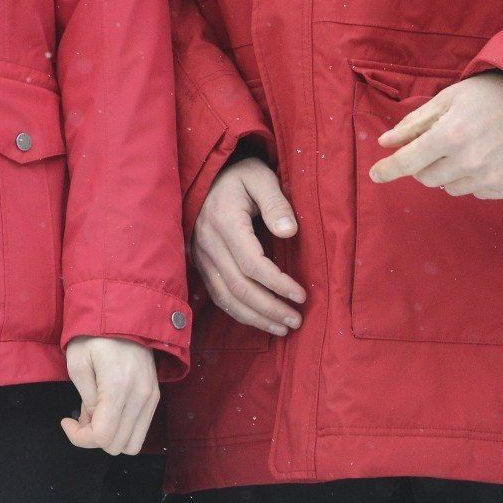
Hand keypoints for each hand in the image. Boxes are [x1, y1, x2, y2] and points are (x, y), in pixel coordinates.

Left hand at [61, 337, 159, 454]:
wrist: (126, 315)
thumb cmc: (95, 335)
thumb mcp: (78, 362)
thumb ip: (86, 398)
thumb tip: (93, 422)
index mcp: (118, 388)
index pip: (102, 436)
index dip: (79, 437)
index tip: (66, 421)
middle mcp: (140, 398)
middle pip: (118, 445)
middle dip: (93, 438)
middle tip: (80, 416)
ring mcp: (151, 399)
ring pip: (133, 444)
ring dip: (111, 437)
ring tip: (95, 414)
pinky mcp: (155, 397)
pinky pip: (140, 429)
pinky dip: (123, 429)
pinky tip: (109, 410)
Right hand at [193, 158, 305, 335]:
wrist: (208, 175)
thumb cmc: (240, 175)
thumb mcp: (261, 177)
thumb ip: (276, 202)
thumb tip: (290, 232)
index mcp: (224, 221)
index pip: (251, 263)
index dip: (278, 284)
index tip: (302, 296)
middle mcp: (207, 242)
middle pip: (239, 286)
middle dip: (269, 308)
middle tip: (297, 320)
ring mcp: (200, 255)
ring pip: (226, 296)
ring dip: (255, 317)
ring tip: (283, 327)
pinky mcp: (200, 263)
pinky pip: (217, 295)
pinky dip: (239, 312)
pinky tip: (260, 320)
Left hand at [370, 71, 502, 198]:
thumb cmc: (491, 96)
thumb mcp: (448, 100)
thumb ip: (414, 123)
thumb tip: (386, 143)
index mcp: (450, 136)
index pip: (408, 162)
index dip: (387, 169)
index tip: (375, 175)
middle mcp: (469, 161)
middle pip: (426, 178)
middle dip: (423, 164)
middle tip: (437, 145)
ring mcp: (490, 178)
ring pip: (449, 187)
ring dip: (448, 172)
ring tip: (467, 147)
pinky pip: (474, 192)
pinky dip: (472, 179)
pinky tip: (486, 157)